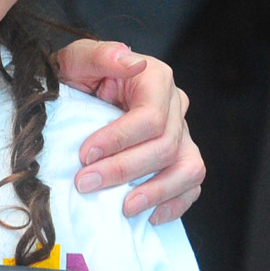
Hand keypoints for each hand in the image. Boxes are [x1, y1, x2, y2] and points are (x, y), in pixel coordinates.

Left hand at [54, 40, 203, 222]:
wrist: (80, 95)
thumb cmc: (78, 78)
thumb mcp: (77, 60)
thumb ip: (98, 55)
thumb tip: (128, 59)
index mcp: (156, 78)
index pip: (150, 117)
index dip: (119, 140)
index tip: (85, 155)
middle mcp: (175, 105)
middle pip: (165, 146)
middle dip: (124, 169)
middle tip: (85, 183)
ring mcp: (183, 134)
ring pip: (188, 168)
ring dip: (156, 192)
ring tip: (124, 208)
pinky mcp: (182, 158)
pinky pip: (192, 185)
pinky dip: (175, 204)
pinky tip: (149, 215)